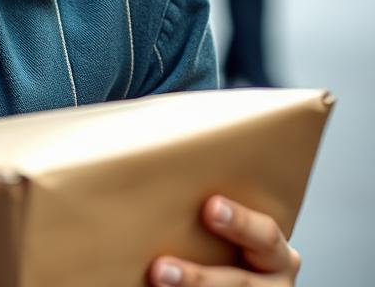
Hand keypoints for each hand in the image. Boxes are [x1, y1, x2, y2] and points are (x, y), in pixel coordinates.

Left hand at [148, 195, 300, 284]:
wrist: (221, 268)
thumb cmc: (214, 233)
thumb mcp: (222, 217)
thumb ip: (206, 197)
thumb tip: (146, 146)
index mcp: (272, 248)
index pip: (264, 235)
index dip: (240, 222)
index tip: (209, 207)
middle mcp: (272, 283)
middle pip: (242, 286)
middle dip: (200, 280)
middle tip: (159, 269)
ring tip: (154, 282)